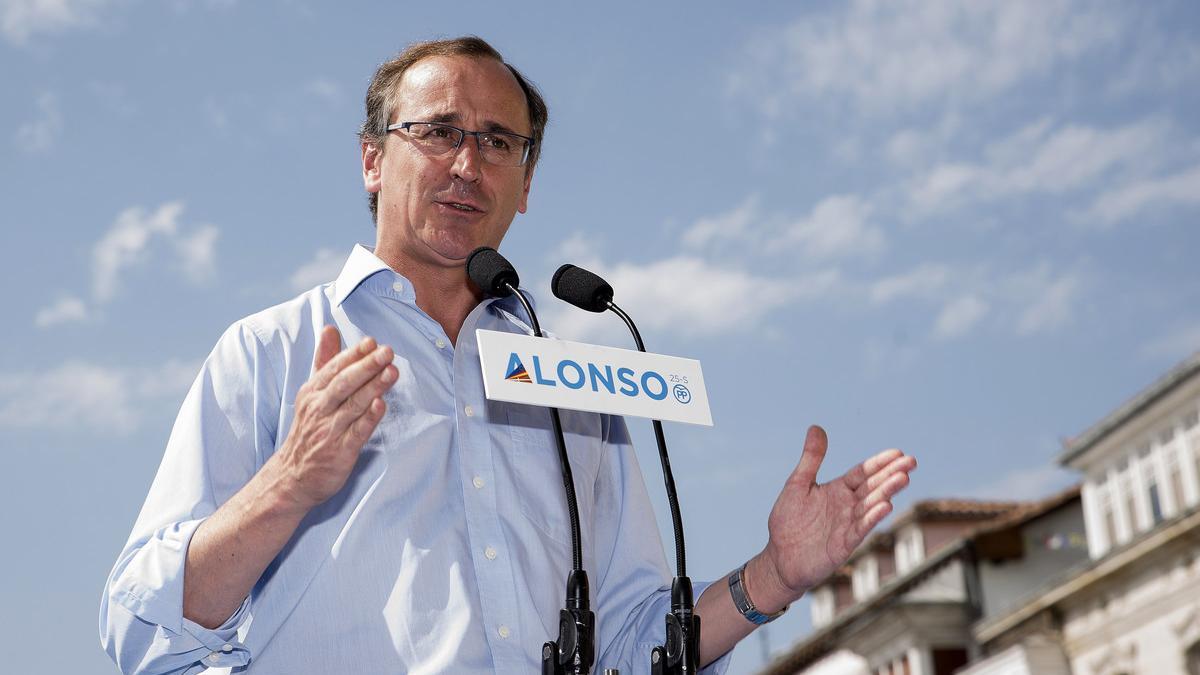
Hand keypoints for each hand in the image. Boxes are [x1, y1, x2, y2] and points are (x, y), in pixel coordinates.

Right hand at [273, 326, 396, 510]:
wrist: (292, 477)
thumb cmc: (309, 430)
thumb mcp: (311, 392)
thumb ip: (324, 361)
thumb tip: (330, 329)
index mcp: (313, 392)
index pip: (334, 368)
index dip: (353, 354)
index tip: (371, 342)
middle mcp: (320, 409)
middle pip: (344, 383)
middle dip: (366, 366)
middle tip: (386, 351)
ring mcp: (330, 430)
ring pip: (353, 405)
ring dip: (373, 387)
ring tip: (392, 371)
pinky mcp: (340, 452)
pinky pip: (356, 432)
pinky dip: (369, 419)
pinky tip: (381, 405)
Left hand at [757, 425, 915, 603]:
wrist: (780, 558)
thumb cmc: (788, 522)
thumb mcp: (797, 484)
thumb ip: (811, 459)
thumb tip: (816, 427)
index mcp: (838, 489)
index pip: (863, 472)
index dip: (880, 463)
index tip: (898, 452)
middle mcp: (848, 505)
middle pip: (873, 486)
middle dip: (892, 474)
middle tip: (911, 462)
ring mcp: (848, 524)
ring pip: (871, 505)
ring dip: (887, 492)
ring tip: (903, 478)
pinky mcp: (845, 544)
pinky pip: (861, 528)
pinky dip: (873, 517)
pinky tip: (886, 505)